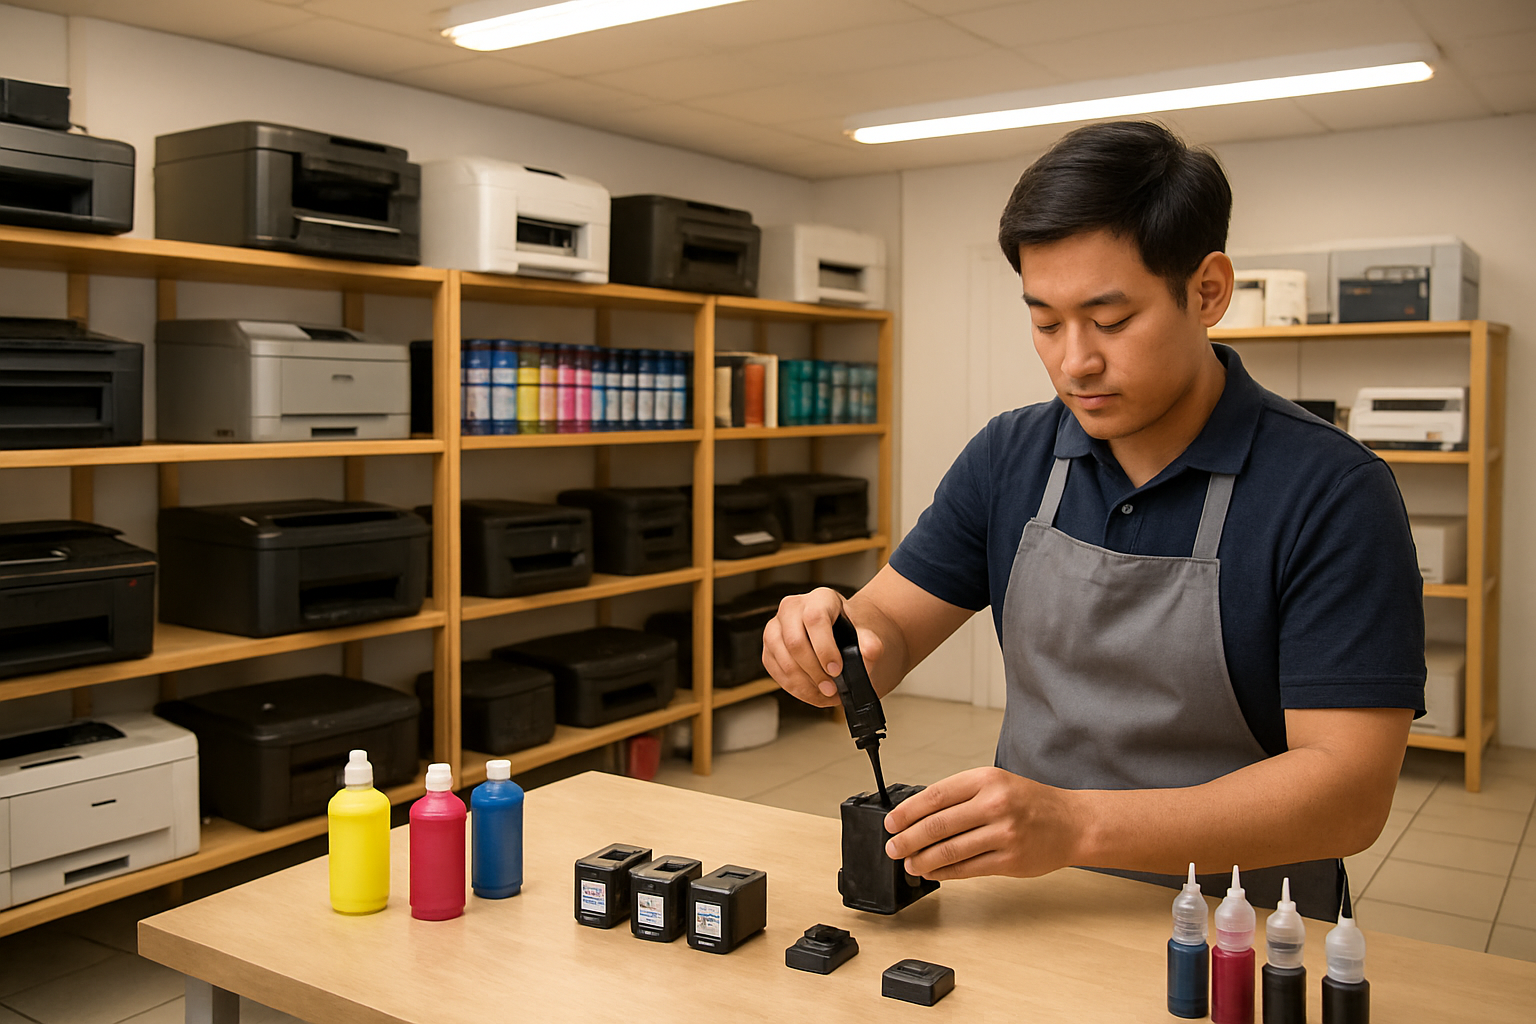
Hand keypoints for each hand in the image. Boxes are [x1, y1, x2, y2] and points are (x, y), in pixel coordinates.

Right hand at [761, 587, 884, 707]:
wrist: (840, 635)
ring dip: (803, 683)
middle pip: (794, 641)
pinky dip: (794, 687)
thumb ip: (870, 642)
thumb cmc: (850, 632)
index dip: (825, 648)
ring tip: (824, 694)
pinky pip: (774, 670)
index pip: (815, 619)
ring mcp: (776, 627)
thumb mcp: (865, 633)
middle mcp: (792, 608)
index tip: (836, 670)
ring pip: (781, 658)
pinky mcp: (769, 648)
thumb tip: (871, 651)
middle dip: (814, 672)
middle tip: (832, 689)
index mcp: (820, 598)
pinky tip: (812, 693)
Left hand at [882, 767, 1083, 879]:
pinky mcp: (1010, 860)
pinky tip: (933, 871)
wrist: (1073, 823)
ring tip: (909, 863)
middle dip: (908, 839)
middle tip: (892, 847)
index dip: (907, 812)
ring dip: (923, 859)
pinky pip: (968, 868)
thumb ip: (961, 796)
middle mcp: (994, 804)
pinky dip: (945, 872)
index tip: (891, 823)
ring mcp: (1004, 834)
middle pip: (938, 824)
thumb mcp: (997, 783)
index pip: (935, 795)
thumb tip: (918, 816)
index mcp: (986, 779)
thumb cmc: (1031, 802)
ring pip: (950, 850)